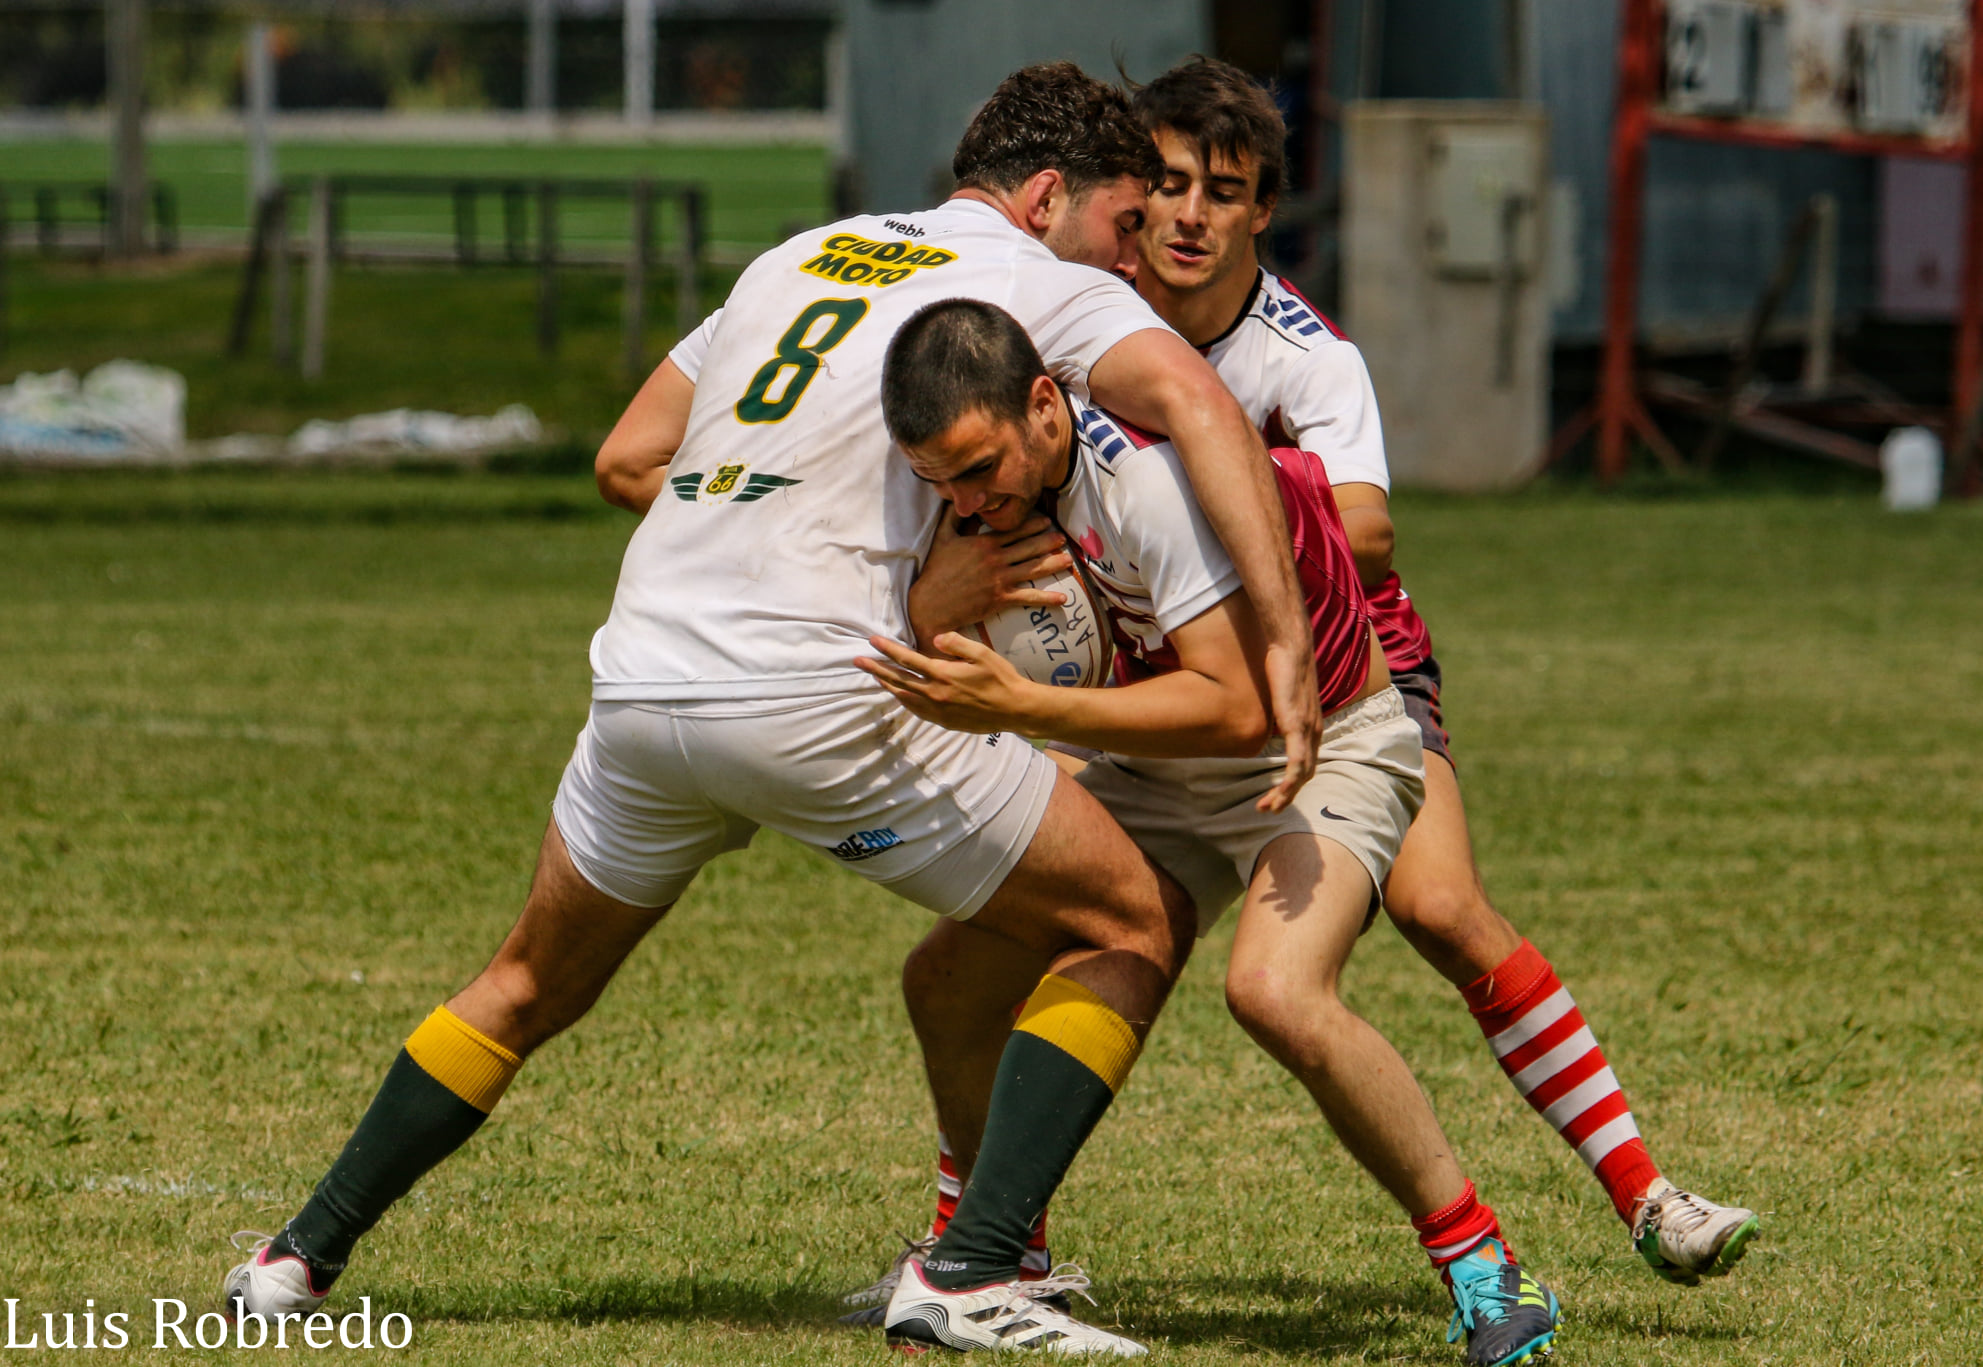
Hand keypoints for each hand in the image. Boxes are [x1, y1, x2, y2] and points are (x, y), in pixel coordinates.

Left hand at [856, 632, 1044, 734]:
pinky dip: (903, 700)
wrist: (1014, 710)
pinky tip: (899, 694)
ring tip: (874, 676)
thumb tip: (935, 638)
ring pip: (904, 696)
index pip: (907, 659)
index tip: (872, 641)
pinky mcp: (943, 721)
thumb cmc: (1001, 678)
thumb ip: (957, 644)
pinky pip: (916, 710)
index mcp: (943, 674)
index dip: (887, 649)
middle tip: (857, 661)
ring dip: (887, 685)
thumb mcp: (982, 654)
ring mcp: (938, 710)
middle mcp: (935, 694)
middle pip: (898, 679)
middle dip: (876, 669)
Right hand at [908, 511, 1073, 649]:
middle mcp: (995, 559)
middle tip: (1063, 538)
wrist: (930, 604)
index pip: (1013, 530)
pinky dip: (1046, 598)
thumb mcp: (942, 538)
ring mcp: (999, 579)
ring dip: (1052, 564)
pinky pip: (1028, 597)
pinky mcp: (999, 599)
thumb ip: (953, 516)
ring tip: (1068, 560)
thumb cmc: (935, 571)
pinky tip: (1062, 598)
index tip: (1046, 520)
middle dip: (1047, 541)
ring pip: (1032, 569)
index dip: (1032, 525)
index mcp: (983, 543)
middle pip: (1028, 548)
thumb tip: (961, 498)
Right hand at [1256, 643, 1319, 812]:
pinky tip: (1279, 792)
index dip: (1292, 783)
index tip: (1274, 794)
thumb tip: (1267, 721)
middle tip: (1269, 809)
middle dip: (1288, 796)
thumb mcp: (1282, 695)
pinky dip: (1289, 781)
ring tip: (1268, 808)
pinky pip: (1297, 761)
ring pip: (1302, 774)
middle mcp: (1314, 731)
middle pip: (1306, 774)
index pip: (1306, 763)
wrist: (1291, 644)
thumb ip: (1280, 712)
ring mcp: (1307, 729)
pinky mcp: (1296, 724)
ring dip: (1285, 794)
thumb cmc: (1283, 664)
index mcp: (1312, 726)